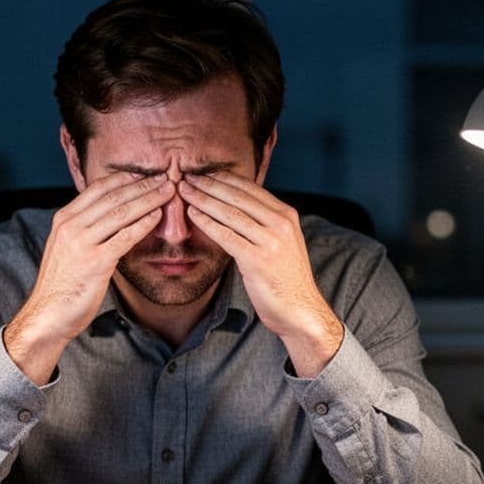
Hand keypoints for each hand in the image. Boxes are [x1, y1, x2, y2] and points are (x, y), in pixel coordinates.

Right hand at [4, 172, 175, 382]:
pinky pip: (124, 237)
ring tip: (168, 192)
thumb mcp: (66, 248)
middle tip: (165, 177)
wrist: (47, 315)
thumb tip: (108, 217)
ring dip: (148, 199)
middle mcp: (70, 226)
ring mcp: (82, 243)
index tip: (145, 174)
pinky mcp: (95, 262)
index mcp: (63, 219)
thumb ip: (84, 230)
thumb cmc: (61, 285)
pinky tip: (157, 216)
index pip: (97, 189)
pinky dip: (143, 224)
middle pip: (112, 196)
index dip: (124, 179)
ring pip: (121, 212)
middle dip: (142, 185)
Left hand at [179, 172, 343, 376]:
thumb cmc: (286, 279)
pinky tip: (192, 215)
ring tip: (184, 191)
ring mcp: (271, 241)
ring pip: (230, 212)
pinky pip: (227, 236)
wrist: (300, 310)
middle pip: (238, 196)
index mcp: (287, 215)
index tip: (202, 172)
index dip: (223, 178)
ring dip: (203, 199)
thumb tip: (237, 206)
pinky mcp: (258, 260)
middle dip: (209, 184)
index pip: (251, 188)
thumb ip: (265, 223)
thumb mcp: (282, 242)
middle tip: (186, 176)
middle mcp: (281, 224)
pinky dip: (207, 223)